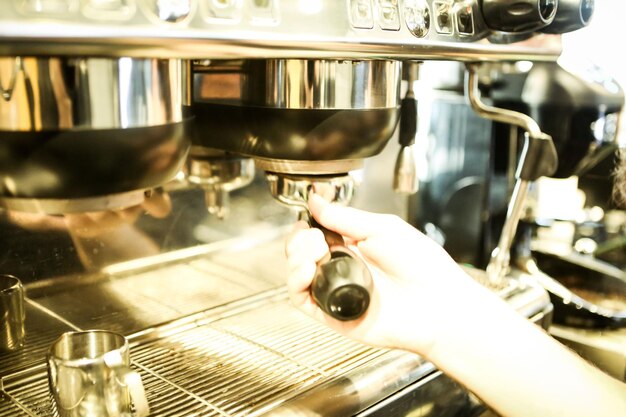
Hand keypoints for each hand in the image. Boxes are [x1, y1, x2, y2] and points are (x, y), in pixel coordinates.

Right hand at [285, 194, 483, 355]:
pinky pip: (303, 300)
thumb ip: (345, 216)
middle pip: (301, 253)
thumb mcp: (383, 228)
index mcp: (354, 245)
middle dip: (299, 240)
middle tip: (313, 237)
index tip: (307, 219)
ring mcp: (337, 291)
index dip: (306, 226)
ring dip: (296, 258)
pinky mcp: (335, 314)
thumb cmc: (423, 267)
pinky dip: (297, 283)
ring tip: (314, 251)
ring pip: (298, 275)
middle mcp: (343, 268)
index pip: (315, 234)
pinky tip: (308, 270)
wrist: (439, 304)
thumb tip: (316, 201)